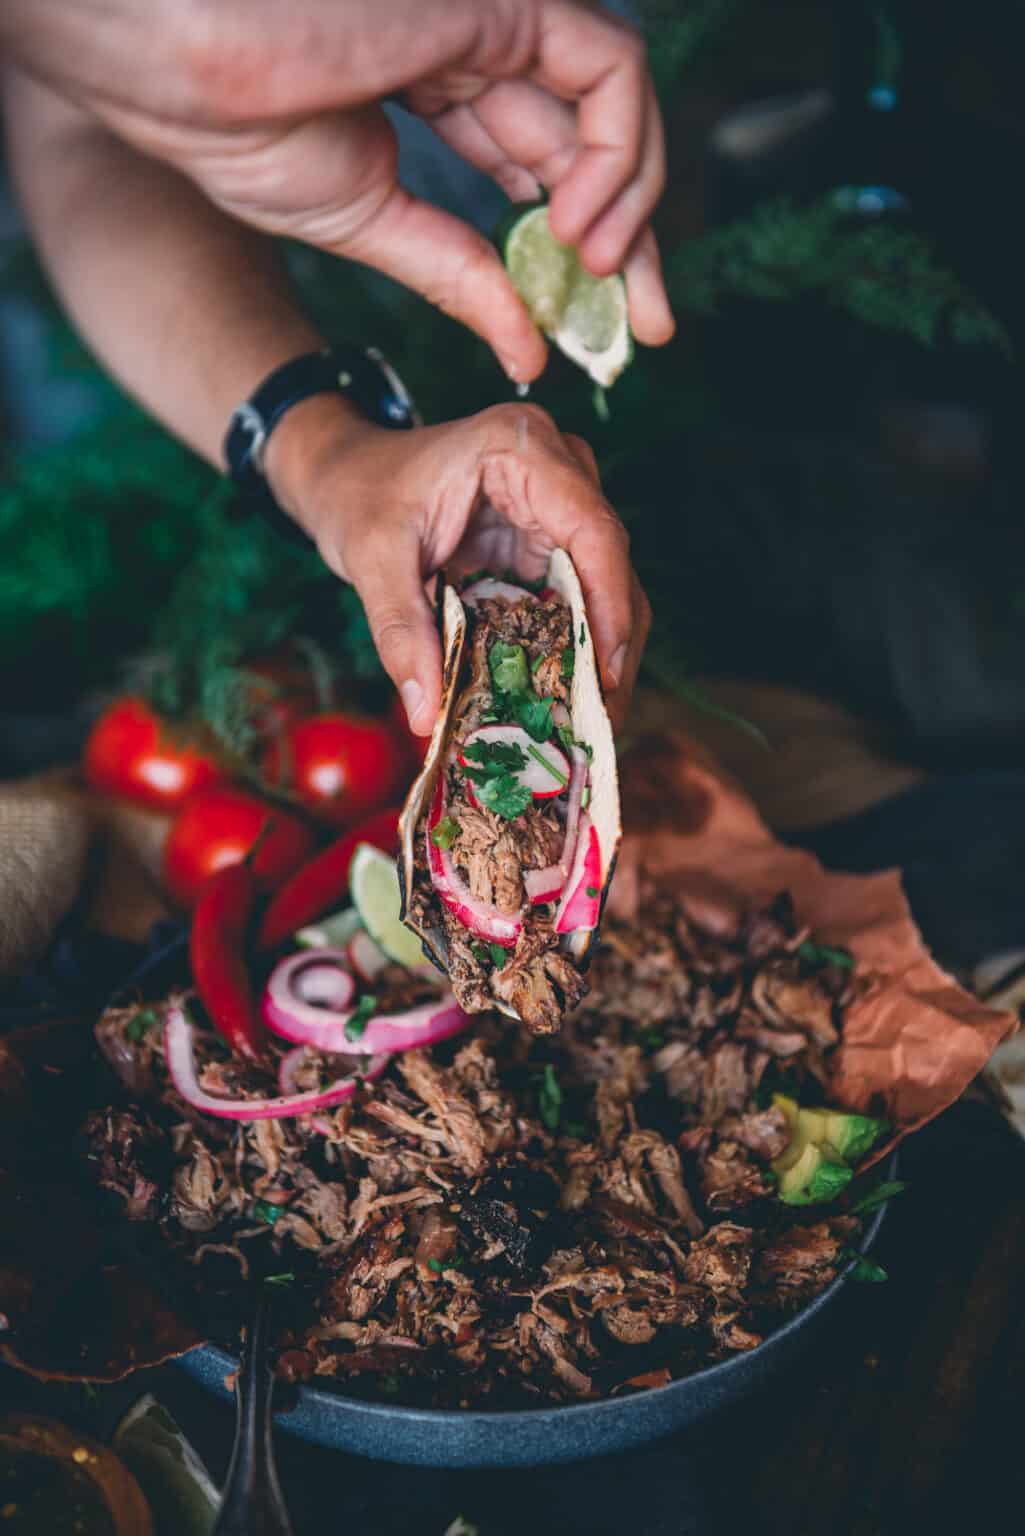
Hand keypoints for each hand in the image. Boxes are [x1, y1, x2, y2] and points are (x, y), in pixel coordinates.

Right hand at [3, 0, 673, 379]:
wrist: (174, 60)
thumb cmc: (237, 121)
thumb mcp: (368, 224)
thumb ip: (458, 275)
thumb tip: (528, 351)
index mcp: (438, 88)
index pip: (543, 173)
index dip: (582, 251)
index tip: (597, 330)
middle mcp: (478, 50)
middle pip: (591, 148)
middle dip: (634, 245)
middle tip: (647, 327)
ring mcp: (496, 19)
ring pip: (617, 104)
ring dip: (632, 202)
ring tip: (600, 274)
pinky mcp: (506, 0)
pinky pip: (609, 70)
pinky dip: (615, 153)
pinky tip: (574, 221)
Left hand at [266, 397, 650, 732]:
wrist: (348, 474)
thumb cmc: (359, 495)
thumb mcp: (371, 559)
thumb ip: (401, 631)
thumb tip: (425, 715)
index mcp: (520, 446)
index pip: (592, 528)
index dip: (610, 604)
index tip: (606, 674)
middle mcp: (557, 468)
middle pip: (612, 563)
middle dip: (610, 647)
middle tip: (599, 723)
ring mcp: (559, 505)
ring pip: (605, 587)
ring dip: (597, 655)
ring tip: (586, 724)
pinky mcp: (550, 541)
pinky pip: (578, 598)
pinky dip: (572, 647)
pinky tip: (562, 698)